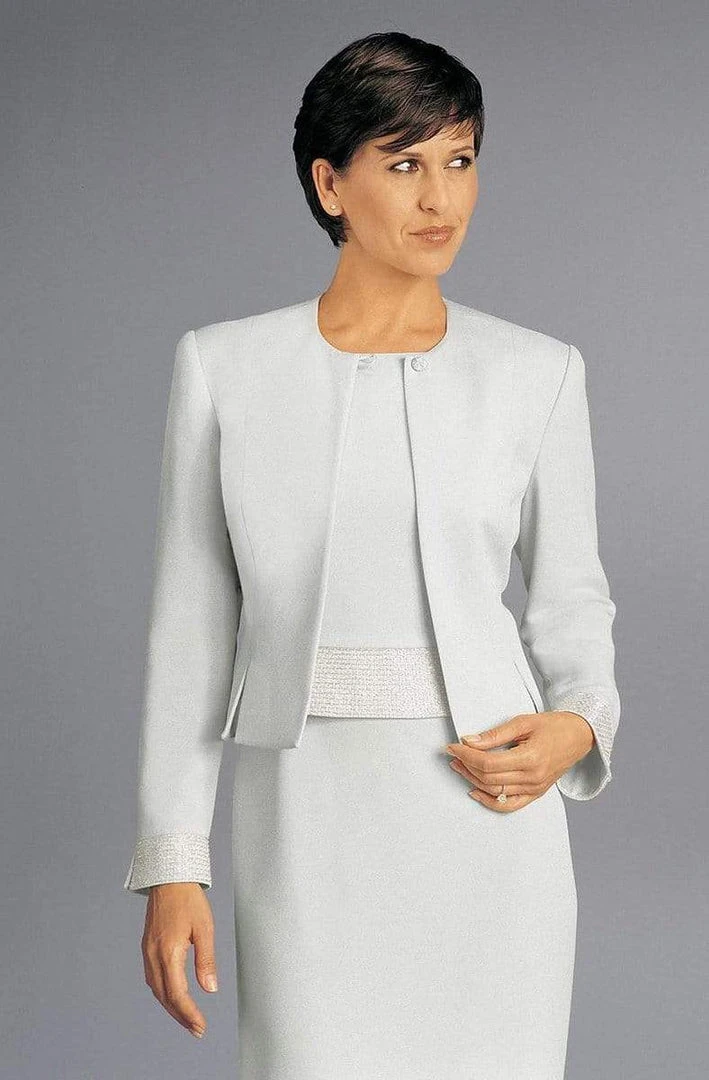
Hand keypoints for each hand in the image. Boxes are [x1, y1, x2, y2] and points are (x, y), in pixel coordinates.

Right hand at [141, 882, 218, 1037]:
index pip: (177, 993)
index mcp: (168, 951)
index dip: (189, 1013)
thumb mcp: (205, 928)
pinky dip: (163, 992)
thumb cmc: (188, 899)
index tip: (200, 1026)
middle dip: (180, 1016)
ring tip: (186, 1018)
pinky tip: (172, 996)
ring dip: (171, 1007)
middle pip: (165, 996)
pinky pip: (152, 978)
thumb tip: (210, 988)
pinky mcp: (147, 947)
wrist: (169, 878)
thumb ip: (206, 959)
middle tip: (196, 1029)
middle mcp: (153, 955)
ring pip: (156, 989)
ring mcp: (147, 951)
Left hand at [445, 709, 595, 811]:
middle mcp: (532, 778)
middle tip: (454, 754)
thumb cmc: (554, 726)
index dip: (466, 755)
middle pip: (488, 778)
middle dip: (466, 765)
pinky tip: (475, 791)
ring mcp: (535, 789)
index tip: (453, 746)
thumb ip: (495, 734)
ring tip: (460, 766)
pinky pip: (509, 805)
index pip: (488, 762)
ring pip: (494, 791)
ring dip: (472, 780)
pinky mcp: (536, 793)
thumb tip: (470, 741)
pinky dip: (489, 801)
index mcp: (530, 759)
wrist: (579, 736)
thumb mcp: (523, 722)